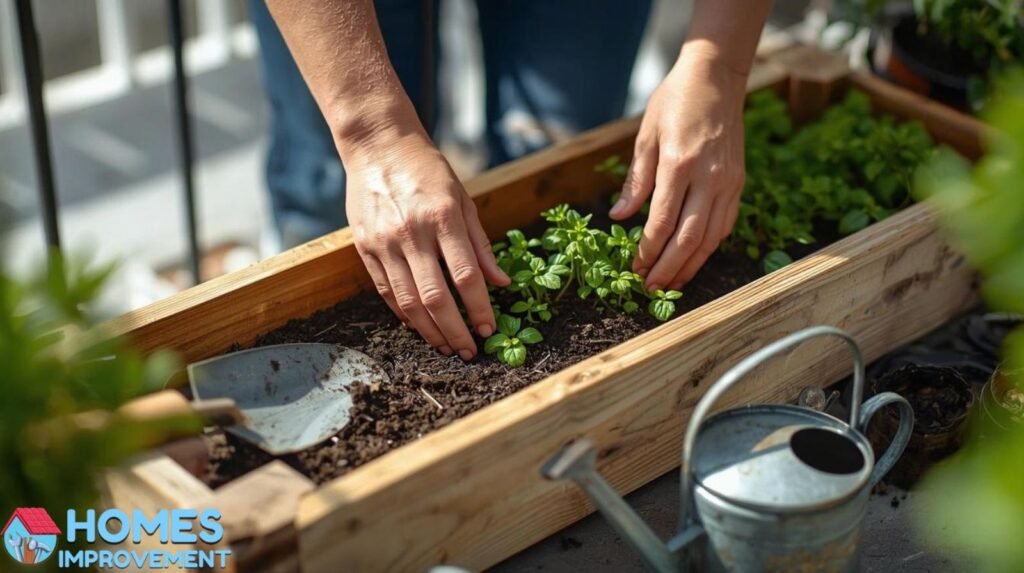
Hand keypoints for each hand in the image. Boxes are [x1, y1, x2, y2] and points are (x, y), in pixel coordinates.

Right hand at [343, 127, 509, 359]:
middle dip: (455, 331)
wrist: (378, 146)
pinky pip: (386, 291)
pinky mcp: (364, 248)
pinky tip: (419, 327)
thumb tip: (501, 283)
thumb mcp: (463, 200)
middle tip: (469, 352)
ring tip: (446, 346)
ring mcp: (385, 242)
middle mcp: (412, 232)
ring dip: (430, 331)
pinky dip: (404, 314)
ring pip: (408, 301)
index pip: (466, 276)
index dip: (480, 309)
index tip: (490, 329)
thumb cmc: (428, 172)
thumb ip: (481, 244)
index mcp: (443, 217)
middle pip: (436, 297)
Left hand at [610, 50, 746, 290]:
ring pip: (711, 238)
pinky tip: (694, 260)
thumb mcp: (646, 135)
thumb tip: (620, 217)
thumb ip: (636, 180)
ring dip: (690, 266)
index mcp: (679, 164)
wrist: (716, 78)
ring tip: (670, 284)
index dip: (648, 251)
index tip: (635, 268)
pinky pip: (725, 225)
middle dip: (667, 268)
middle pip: (688, 238)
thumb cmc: (675, 101)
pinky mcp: (739, 183)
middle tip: (650, 288)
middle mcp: (708, 177)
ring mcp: (728, 182)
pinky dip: (709, 248)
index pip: (663, 222)